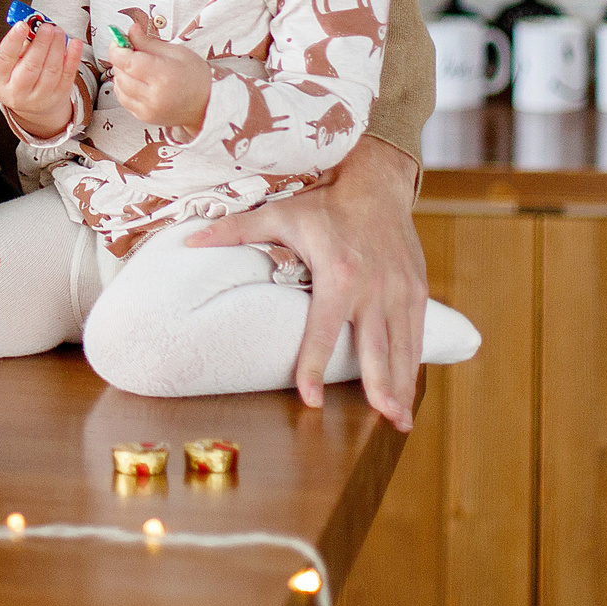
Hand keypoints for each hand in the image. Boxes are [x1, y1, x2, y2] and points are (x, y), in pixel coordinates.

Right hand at [0, 17, 82, 141]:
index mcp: (0, 80)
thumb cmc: (17, 76)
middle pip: (31, 67)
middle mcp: (17, 92)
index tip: (22, 25)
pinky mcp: (58, 97)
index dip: (13, 41)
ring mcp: (39, 97)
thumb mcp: (9, 63)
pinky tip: (74, 43)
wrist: (32, 105)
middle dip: (41, 43)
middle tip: (47, 26)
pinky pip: (68, 76)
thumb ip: (18, 45)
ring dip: (57, 47)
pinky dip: (73, 57)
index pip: (5, 59)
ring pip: (51, 70)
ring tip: (58, 31)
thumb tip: (32, 26)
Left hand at [105, 34, 212, 133]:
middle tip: (129, 49)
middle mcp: (152, 96)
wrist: (207, 105)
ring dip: (121, 73)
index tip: (118, 40)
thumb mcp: (176, 52)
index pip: (127, 61)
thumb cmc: (196, 77)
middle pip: (121, 73)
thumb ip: (149, 42)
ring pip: (119, 87)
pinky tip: (136, 80)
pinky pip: (124, 99)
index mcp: (162, 77)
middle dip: (120, 59)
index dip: (117, 48)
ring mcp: (147, 110)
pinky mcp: (144, 117)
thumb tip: (131, 31)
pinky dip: (124, 87)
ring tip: (135, 65)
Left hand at [185, 134, 428, 429]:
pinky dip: (413, 363)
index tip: (309, 398)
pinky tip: (408, 391)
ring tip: (399, 421)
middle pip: (374, 346)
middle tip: (382, 420)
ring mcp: (400, 290)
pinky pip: (416, 333)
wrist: (376, 184)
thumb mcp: (279, 213)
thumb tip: (190, 242)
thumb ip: (236, 231)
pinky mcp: (416, 289)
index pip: (324, 329)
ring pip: (402, 346)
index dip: (314, 365)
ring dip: (401, 385)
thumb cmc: (324, 203)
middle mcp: (373, 286)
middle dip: (379, 385)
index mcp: (338, 273)